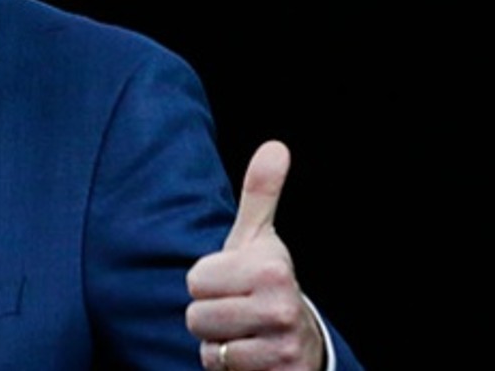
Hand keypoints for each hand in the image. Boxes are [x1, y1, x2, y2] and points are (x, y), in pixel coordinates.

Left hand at [186, 140, 325, 370]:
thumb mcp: (259, 237)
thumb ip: (261, 192)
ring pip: (206, 345)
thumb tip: (275, 146)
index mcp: (271, 267)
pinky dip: (227, 365)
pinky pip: (219, 368)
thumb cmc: (266, 281)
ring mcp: (280, 346)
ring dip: (217, 341)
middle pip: (195, 315)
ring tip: (242, 330)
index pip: (195, 278)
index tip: (234, 281)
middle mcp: (280, 307)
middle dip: (210, 314)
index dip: (207, 281)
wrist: (299, 339)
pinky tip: (248, 353)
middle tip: (238, 308)